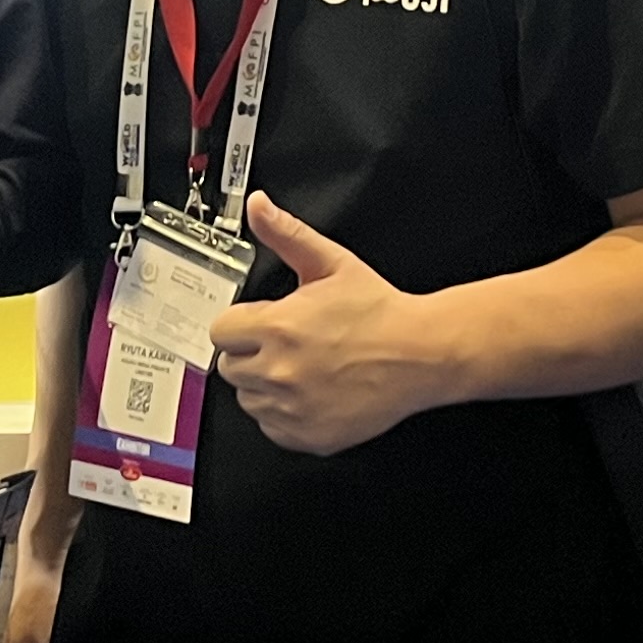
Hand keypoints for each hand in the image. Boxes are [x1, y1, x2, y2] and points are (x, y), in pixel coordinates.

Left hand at [207, 193, 446, 455]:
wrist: (421, 354)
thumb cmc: (380, 312)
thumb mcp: (332, 263)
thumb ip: (287, 234)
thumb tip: (258, 207)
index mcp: (277, 327)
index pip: (221, 332)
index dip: (242, 325)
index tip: (262, 325)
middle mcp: (279, 371)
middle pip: (230, 368)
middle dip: (252, 354)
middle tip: (287, 345)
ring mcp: (292, 408)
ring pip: (250, 400)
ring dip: (266, 386)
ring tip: (303, 368)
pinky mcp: (308, 435)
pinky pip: (272, 428)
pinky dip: (285, 415)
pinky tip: (311, 393)